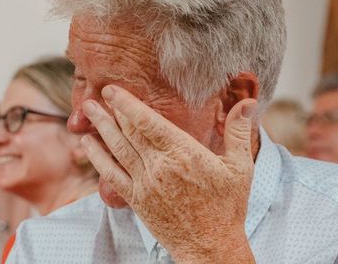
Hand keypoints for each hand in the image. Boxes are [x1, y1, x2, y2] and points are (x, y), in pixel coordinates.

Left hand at [81, 85, 256, 263]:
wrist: (210, 247)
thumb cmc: (227, 206)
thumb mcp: (240, 167)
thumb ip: (238, 131)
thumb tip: (250, 102)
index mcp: (183, 153)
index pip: (148, 122)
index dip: (128, 104)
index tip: (113, 90)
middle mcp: (160, 166)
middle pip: (129, 132)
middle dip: (110, 111)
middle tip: (96, 94)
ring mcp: (145, 183)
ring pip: (118, 149)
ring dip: (101, 128)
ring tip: (88, 110)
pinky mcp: (137, 200)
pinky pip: (112, 175)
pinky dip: (98, 158)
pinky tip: (88, 144)